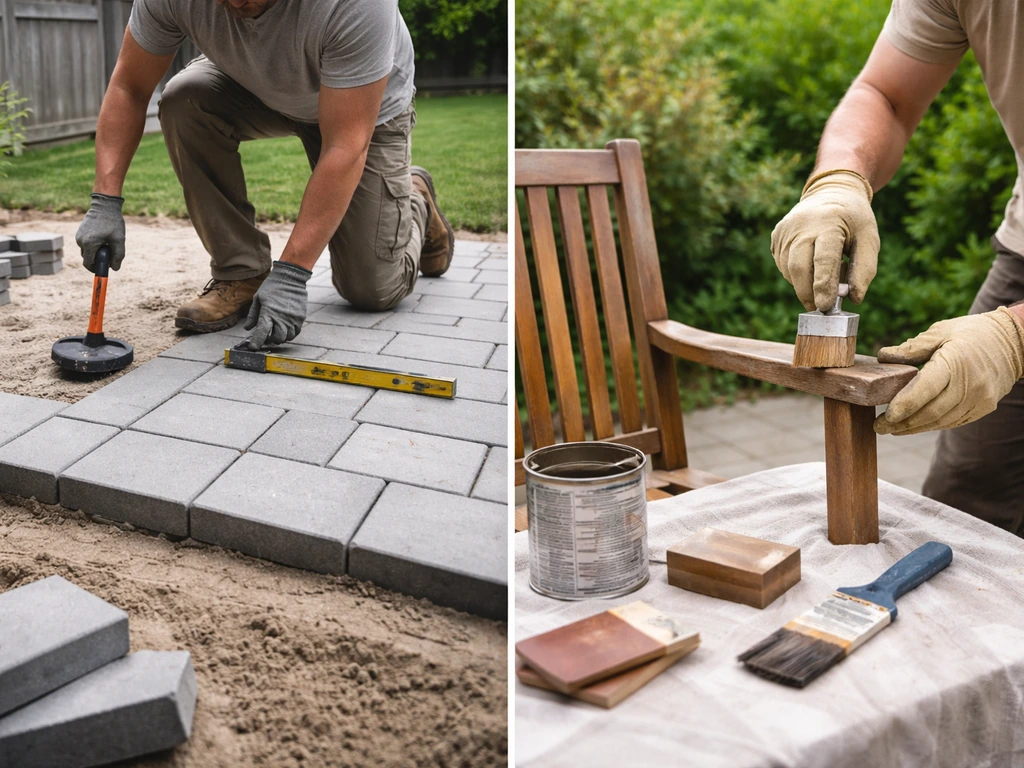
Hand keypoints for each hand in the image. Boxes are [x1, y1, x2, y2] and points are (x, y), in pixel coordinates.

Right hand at [76, 193, 125, 272]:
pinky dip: (94, 244)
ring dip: (96, 251)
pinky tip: (103, 237)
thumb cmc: (113, 222)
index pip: (88, 264)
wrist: (105, 205)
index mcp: (89, 244)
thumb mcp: (119, 240)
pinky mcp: (80, 232)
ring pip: (87, 250)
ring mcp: (79, 236)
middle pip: (88, 258)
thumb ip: (118, 256)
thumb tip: (114, 269)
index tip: (104, 269)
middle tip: (110, 253)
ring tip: (108, 242)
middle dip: (98, 259)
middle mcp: (80, 241)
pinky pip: (86, 243)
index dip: (96, 269)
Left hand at [243, 261, 311, 348]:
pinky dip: (290, 333)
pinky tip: (286, 328)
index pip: (262, 332)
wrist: (290, 278)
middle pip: (277, 339)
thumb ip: (253, 314)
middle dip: (270, 340)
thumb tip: (247, 328)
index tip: (253, 347)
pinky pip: (296, 332)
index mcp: (268, 312)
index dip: (256, 342)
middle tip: (267, 336)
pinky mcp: (300, 317)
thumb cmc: (272, 287)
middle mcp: (281, 318)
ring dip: (281, 337)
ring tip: (277, 331)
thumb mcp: (258, 298)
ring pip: (288, 337)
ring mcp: (292, 319)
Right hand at [771, 169, 879, 311]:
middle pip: (798, 267)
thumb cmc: (854, 218)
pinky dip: (796, 273)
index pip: (823, 259)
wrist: (832, 190)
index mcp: (828, 222)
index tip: (825, 306)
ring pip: (789, 269)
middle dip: (807, 292)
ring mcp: (785, 230)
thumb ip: (864, 270)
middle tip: (819, 307)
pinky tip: (810, 265)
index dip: (823, 286)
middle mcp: (801, 225)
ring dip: (803, 283)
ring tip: (822, 277)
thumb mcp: (869, 239)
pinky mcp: (777, 235)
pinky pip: (783, 264)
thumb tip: (853, 298)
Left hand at [874, 307, 1023, 435]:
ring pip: (941, 420)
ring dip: (915, 428)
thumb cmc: (971, 333)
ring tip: (892, 429)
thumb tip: (883, 356)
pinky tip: (914, 425)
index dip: (904, 405)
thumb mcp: (940, 332)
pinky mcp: (983, 407)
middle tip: (879, 426)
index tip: (886, 415)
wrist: (1014, 342)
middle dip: (902, 422)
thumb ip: (912, 348)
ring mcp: (979, 399)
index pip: (926, 389)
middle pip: (931, 411)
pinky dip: (932, 424)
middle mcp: (969, 384)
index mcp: (955, 362)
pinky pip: (953, 421)